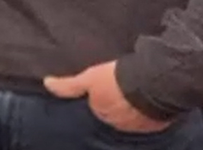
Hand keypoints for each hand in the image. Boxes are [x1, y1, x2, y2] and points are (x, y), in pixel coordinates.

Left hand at [44, 61, 170, 133]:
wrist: (151, 84)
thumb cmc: (117, 80)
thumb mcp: (89, 78)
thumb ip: (69, 85)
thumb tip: (47, 83)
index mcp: (101, 111)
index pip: (97, 105)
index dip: (100, 94)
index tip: (104, 85)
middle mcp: (117, 122)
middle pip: (112, 111)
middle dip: (115, 101)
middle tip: (119, 85)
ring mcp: (137, 124)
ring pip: (130, 114)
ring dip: (131, 105)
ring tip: (135, 88)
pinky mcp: (155, 123)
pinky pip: (149, 117)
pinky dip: (148, 109)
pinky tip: (148, 96)